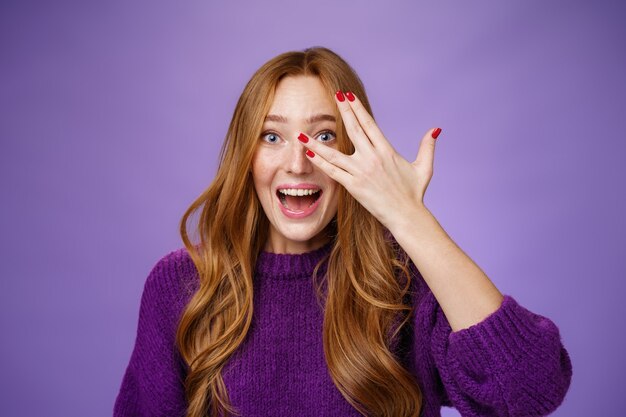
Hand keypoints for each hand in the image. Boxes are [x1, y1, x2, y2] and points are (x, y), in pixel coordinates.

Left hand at [298, 90, 441, 230]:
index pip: (369, 124)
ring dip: (317, 142)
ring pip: (335, 153)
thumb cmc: (414, 193)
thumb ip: (427, 147)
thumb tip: (435, 129)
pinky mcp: (354, 186)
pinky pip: (333, 172)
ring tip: (303, 133)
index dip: (357, 109)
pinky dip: (320, 162)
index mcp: (386, 151)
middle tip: (334, 97)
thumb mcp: (424, 167)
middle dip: (343, 112)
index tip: (348, 96)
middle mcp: (372, 158)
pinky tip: (309, 153)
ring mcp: (362, 172)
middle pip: (353, 130)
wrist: (407, 215)